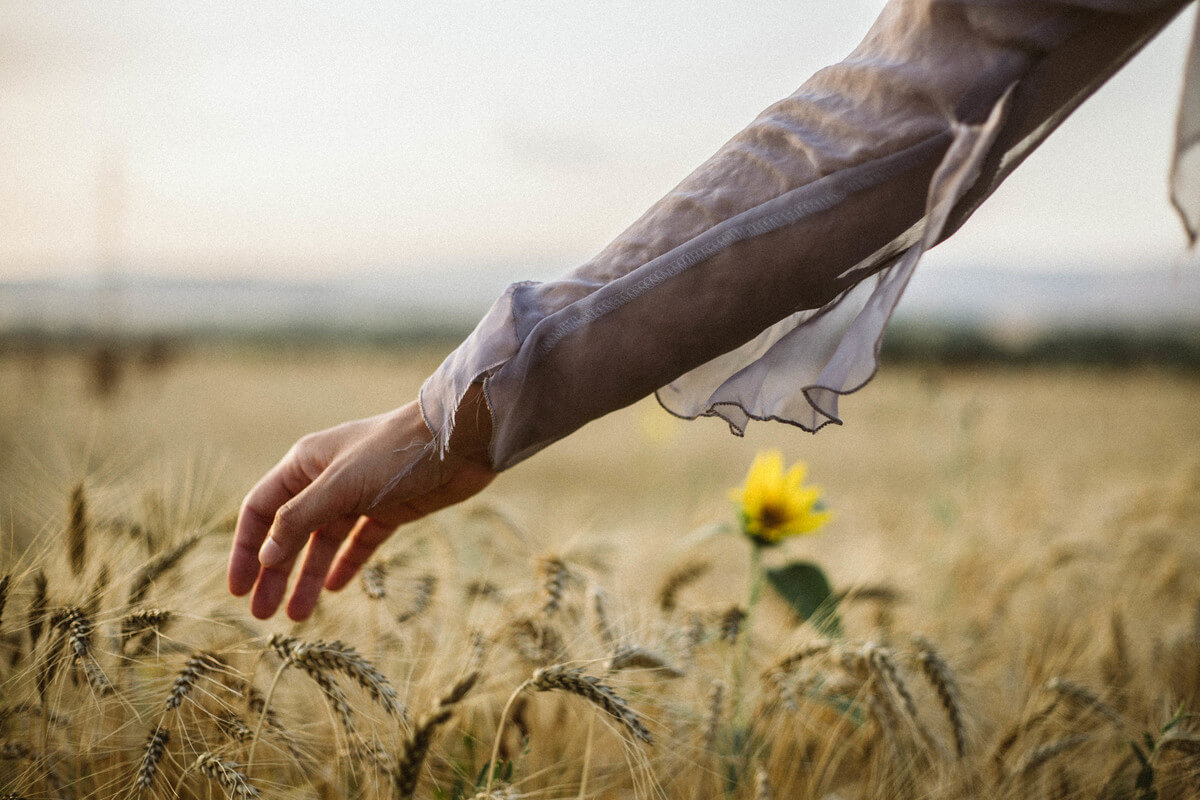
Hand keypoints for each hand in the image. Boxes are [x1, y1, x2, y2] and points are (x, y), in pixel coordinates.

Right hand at [227, 385, 495, 620]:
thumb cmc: (394, 453)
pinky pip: (359, 542)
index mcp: (305, 464)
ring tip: (296, 616)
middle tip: (261, 615)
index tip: (238, 589)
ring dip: (308, 577)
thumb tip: (265, 558)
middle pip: (289, 532)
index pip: (261, 510)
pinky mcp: (389, 510)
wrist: (458, 442)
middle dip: (274, 573)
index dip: (246, 549)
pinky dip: (346, 563)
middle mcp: (326, 480)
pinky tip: (335, 589)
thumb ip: (300, 520)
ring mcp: (358, 496)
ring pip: (324, 543)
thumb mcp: (340, 486)